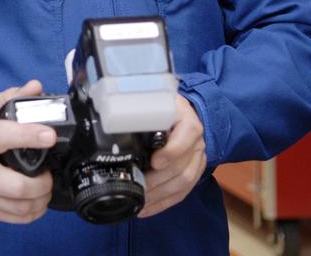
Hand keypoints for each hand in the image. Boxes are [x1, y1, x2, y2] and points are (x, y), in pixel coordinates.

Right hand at [0, 80, 55, 223]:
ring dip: (42, 199)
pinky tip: (35, 200)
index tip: (49, 135)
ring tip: (44, 187)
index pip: (1, 136)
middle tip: (48, 173)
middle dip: (43, 182)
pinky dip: (33, 211)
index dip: (29, 136)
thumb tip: (36, 88)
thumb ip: (10, 98)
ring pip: (20, 207)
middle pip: (18, 185)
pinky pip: (15, 219)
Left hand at [138, 94, 205, 217]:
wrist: (181, 113)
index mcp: (187, 121)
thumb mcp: (155, 100)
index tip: (155, 161)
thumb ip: (140, 108)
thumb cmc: (163, 106)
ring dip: (160, 195)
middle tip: (138, 186)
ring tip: (139, 201)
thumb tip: (113, 116)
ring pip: (183, 183)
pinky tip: (146, 208)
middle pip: (182, 166)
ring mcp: (197, 159)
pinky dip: (163, 202)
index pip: (186, 136)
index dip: (172, 152)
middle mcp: (196, 142)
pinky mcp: (194, 173)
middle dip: (158, 180)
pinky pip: (182, 192)